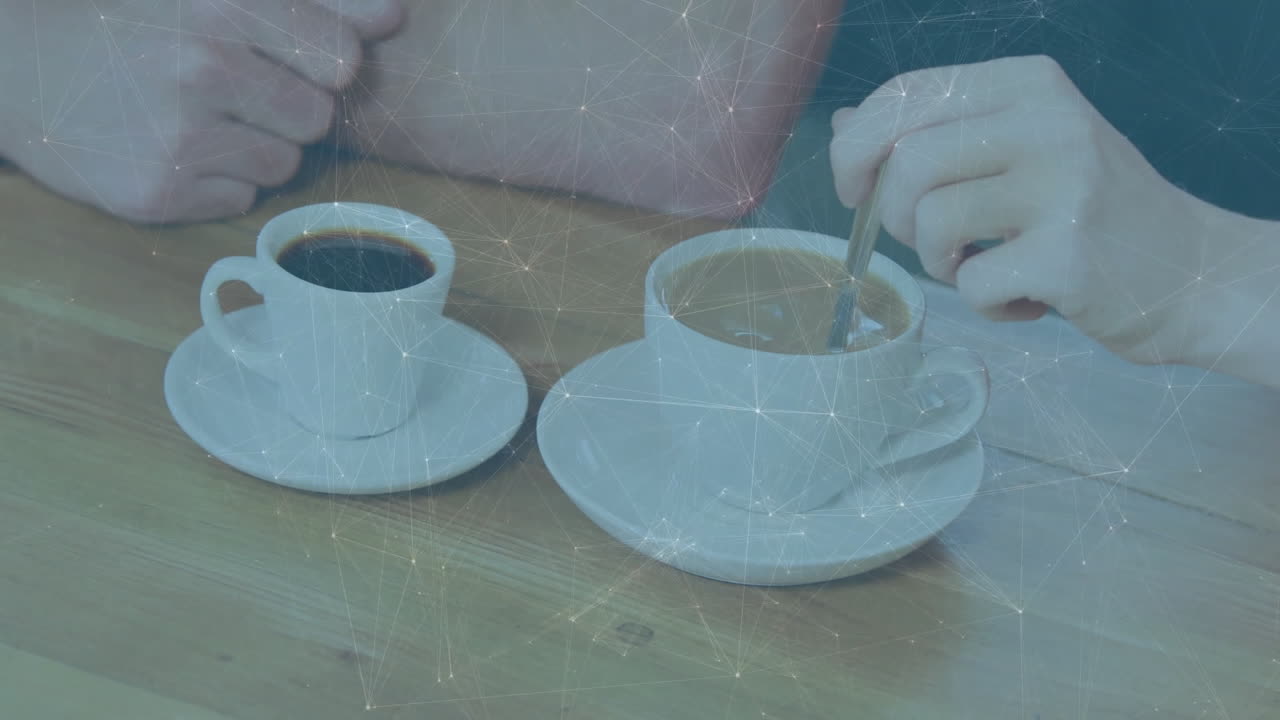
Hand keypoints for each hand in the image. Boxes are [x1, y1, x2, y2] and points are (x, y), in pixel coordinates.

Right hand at [0, 0, 402, 222]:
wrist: (17, 65)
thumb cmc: (129, 20)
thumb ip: (316, 0)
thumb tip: (394, 16)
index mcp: (223, 5)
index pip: (343, 60)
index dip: (325, 64)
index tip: (292, 57)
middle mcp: (203, 69)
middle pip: (317, 119)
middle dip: (290, 107)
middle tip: (234, 88)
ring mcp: (178, 137)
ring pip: (284, 164)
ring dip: (256, 146)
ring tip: (198, 117)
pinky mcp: (157, 194)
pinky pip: (240, 198)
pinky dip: (218, 180)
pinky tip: (172, 148)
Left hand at [829, 55, 1235, 366]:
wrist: (1192, 271)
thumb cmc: (1089, 210)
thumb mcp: (1020, 148)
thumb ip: (937, 132)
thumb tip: (845, 124)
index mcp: (1028, 84)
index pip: (904, 94)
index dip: (857, 147)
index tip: (857, 189)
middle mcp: (1047, 121)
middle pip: (905, 159)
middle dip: (892, 213)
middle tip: (929, 240)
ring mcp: (1063, 186)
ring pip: (928, 221)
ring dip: (938, 262)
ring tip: (983, 266)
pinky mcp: (1068, 255)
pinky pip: (971, 284)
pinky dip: (985, 304)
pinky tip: (1026, 297)